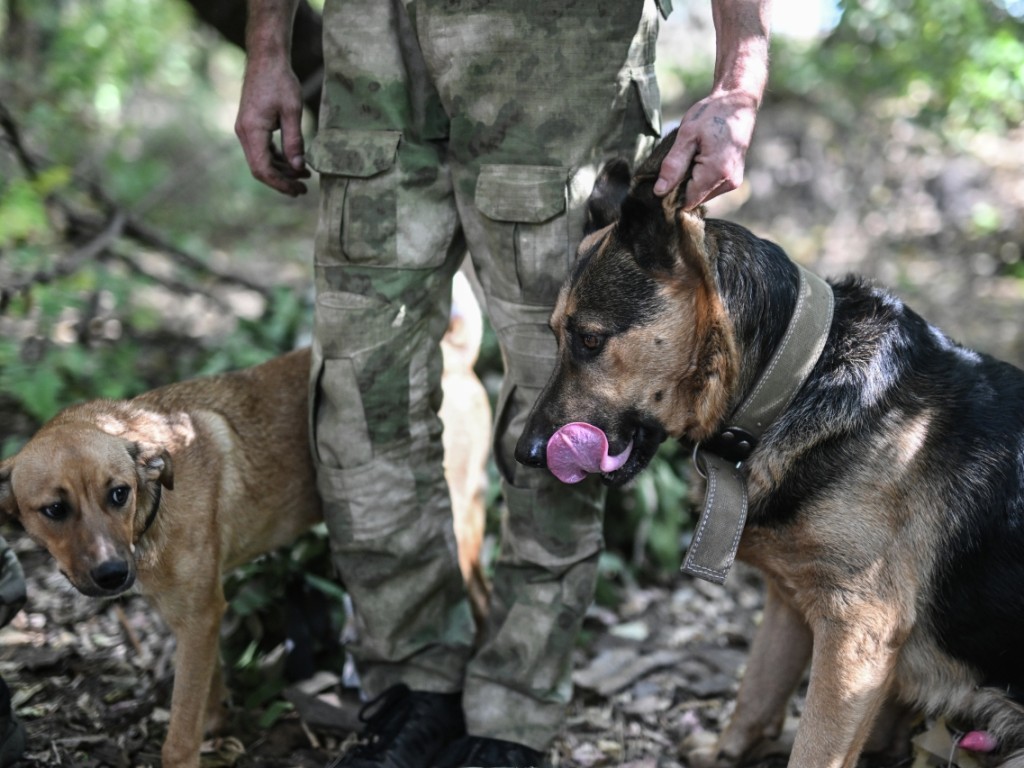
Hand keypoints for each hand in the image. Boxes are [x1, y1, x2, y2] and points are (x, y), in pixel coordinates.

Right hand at [235, 56, 309, 196]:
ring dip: (282, 171)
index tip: (298, 191)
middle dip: (282, 181)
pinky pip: (262, 150)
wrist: (266, 59)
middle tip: (304, 189)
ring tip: (305, 176)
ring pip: (261, 161)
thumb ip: (294, 141)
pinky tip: (294, 162)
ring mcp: (246, 130)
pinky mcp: (251, 126)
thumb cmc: (280, 81)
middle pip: (260, 169)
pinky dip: (277, 159)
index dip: (280, 183)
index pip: (262, 169)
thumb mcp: (292, 112)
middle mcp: (244, 133)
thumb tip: (298, 167)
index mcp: (252, 131)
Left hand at [653, 90, 758, 208]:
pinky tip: (699, 160)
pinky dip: (701, 179)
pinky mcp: (734, 179)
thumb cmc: (711, 114)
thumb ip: (673, 165)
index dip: (671, 194)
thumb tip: (659, 191)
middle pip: (694, 199)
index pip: (687, 200)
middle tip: (678, 161)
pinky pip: (710, 188)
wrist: (737, 102)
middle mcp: (728, 182)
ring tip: (692, 157)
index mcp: (716, 172)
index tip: (663, 178)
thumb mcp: (687, 135)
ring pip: (702, 194)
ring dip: (691, 182)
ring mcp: (733, 182)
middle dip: (681, 186)